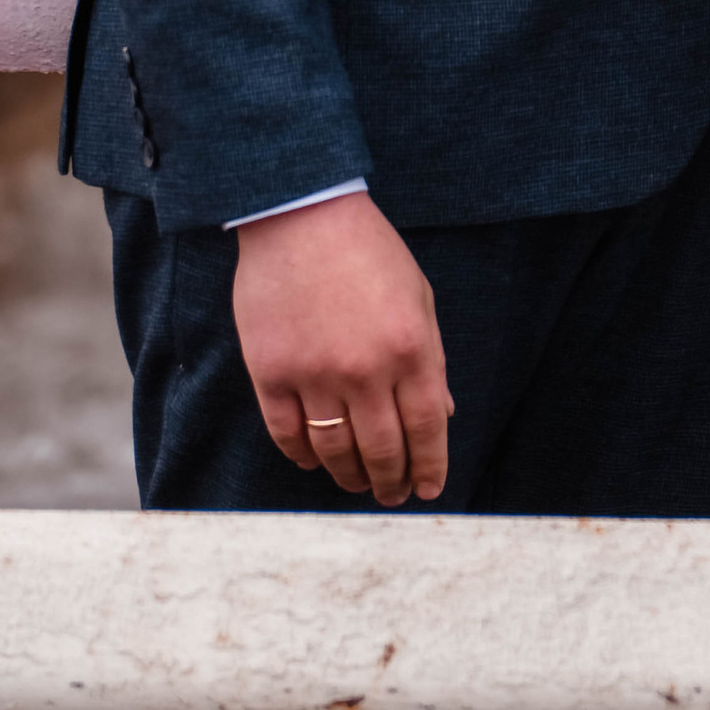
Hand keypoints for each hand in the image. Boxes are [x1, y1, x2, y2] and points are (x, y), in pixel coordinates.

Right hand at [232, 191, 452, 503]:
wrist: (300, 213)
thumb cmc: (367, 251)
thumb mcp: (416, 297)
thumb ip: (429, 360)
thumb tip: (439, 417)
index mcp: (410, 347)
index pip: (427, 430)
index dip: (429, 468)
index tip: (427, 489)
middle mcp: (366, 369)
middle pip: (382, 451)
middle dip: (390, 482)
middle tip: (391, 495)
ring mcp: (315, 374)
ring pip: (335, 452)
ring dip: (349, 476)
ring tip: (357, 482)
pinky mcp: (271, 373)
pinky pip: (288, 436)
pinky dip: (304, 457)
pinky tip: (315, 461)